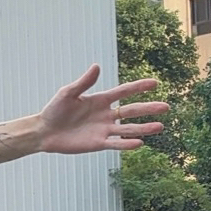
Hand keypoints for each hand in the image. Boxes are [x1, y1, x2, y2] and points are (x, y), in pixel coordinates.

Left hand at [39, 64, 168, 154]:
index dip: (138, 87)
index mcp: (100, 99)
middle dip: (148, 108)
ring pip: (128, 128)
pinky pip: (115, 143)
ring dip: (144, 128)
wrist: (44, 132)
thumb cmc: (54, 110)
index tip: (155, 83)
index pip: (124, 92)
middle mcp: (106, 114)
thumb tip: (97, 66)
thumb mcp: (68, 93)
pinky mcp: (97, 143)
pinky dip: (126, 143)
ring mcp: (103, 129)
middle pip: (131, 110)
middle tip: (166, 107)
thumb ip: (83, 82)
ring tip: (160, 126)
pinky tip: (140, 142)